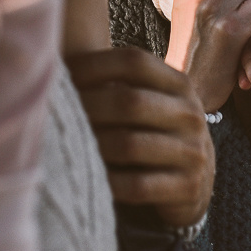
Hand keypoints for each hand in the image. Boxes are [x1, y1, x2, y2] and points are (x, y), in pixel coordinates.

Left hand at [67, 47, 214, 227]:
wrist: (191, 184)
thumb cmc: (151, 134)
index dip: (94, 64)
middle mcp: (191, 114)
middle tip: (57, 114)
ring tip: (68, 145)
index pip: (135, 61)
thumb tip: (57, 62)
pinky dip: (107, 182)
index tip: (63, 75)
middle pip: (130, 101)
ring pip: (130, 145)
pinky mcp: (188, 188)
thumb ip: (117, 83)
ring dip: (92, 146)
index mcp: (179, 84)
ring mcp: (193, 152)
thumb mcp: (147, 102)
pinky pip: (138, 185)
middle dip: (88, 107)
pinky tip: (87, 179)